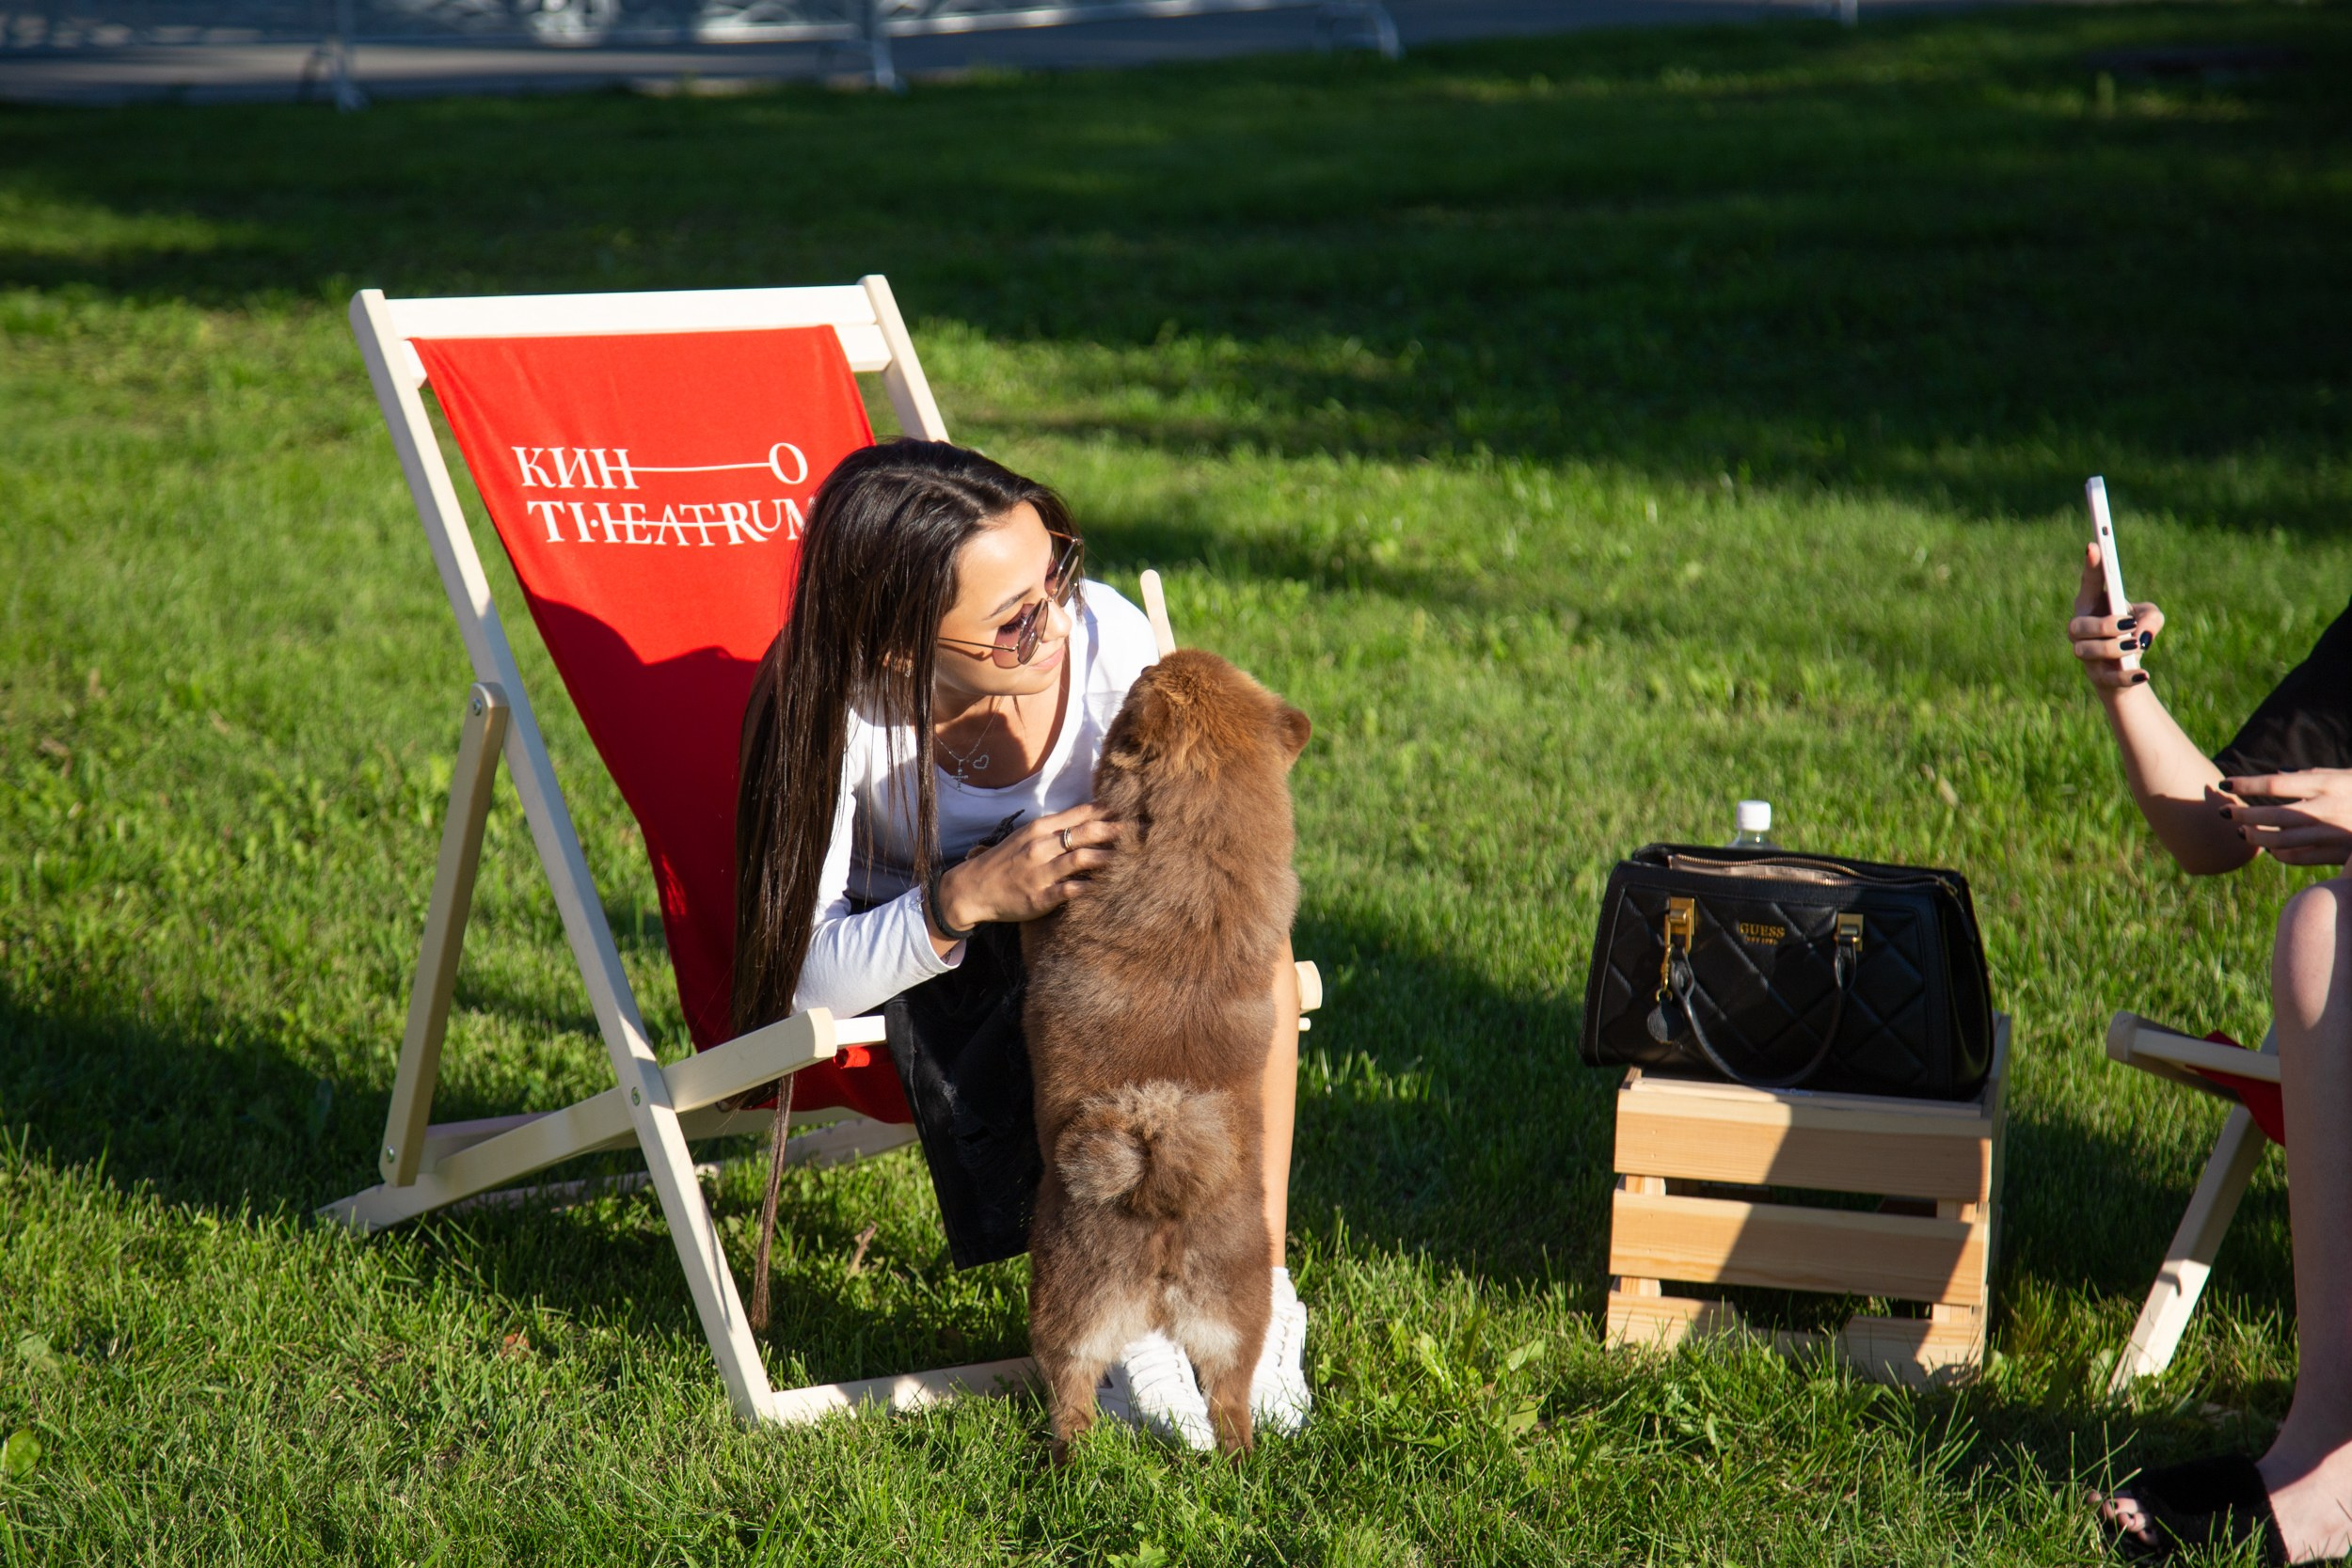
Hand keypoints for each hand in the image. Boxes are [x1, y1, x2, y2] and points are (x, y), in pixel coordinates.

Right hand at [934, 803, 1123, 930]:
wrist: (974, 888)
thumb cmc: (1005, 861)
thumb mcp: (1027, 837)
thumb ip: (1056, 828)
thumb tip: (1091, 817)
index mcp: (1039, 829)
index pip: (1079, 815)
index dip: (1107, 812)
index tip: (1130, 810)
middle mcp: (1041, 846)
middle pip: (1085, 833)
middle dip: (1115, 831)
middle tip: (1141, 832)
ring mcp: (1040, 872)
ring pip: (1081, 859)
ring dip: (1108, 857)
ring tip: (1131, 858)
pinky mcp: (1041, 897)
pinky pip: (1071, 890)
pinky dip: (1091, 887)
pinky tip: (1108, 886)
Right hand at [2067, 541, 2161, 691]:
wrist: (2127, 672)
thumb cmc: (2134, 633)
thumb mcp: (2151, 617)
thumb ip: (2152, 616)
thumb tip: (2140, 634)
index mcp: (2093, 605)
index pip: (2089, 582)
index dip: (2090, 565)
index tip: (2094, 546)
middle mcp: (2081, 629)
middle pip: (2078, 625)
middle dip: (2102, 625)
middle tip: (2127, 625)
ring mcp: (2085, 654)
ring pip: (2087, 651)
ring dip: (2113, 648)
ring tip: (2135, 645)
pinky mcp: (2097, 677)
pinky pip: (2106, 678)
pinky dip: (2125, 675)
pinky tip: (2144, 672)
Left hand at [2220, 770, 2351, 866]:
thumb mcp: (2345, 776)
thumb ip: (2311, 776)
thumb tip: (2278, 775)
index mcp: (2326, 785)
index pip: (2274, 784)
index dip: (2245, 785)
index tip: (2225, 784)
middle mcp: (2325, 809)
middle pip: (2270, 814)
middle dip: (2241, 814)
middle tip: (2223, 813)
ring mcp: (2330, 834)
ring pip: (2279, 840)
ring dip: (2255, 837)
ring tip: (2242, 833)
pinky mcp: (2336, 854)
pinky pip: (2297, 857)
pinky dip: (2279, 854)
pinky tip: (2272, 849)